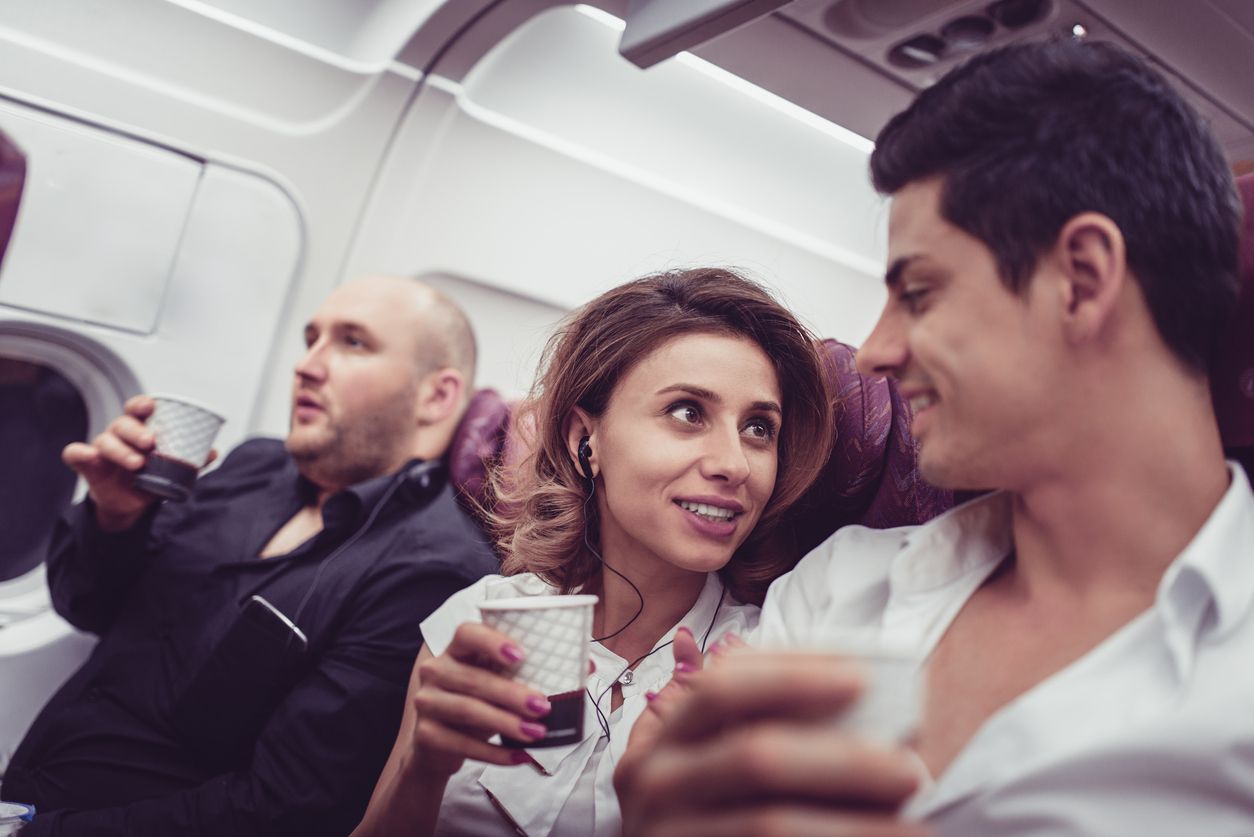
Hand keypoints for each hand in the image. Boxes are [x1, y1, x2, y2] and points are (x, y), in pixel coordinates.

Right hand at [63, 395, 218, 530]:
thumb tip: (214, 451)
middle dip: (136, 431)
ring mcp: (102, 449)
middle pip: (123, 423)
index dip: (142, 404)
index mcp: (139, 428)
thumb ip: (191, 460)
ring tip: (138, 463)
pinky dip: (79, 453)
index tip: (151, 406)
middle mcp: (119, 434)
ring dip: (121, 450)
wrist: (131, 503)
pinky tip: (87, 456)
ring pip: (105, 440)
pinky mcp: (89, 465)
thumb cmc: (152, 476)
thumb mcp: (172, 469)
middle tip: (151, 442)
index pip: (138, 409)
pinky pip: (76, 454)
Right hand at [409, 622, 555, 779]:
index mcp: (456, 649)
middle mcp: (436, 670)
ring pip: (468, 711)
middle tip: (544, 705)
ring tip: (538, 733)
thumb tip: (588, 665)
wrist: (439, 745)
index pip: (466, 633)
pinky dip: (496, 754)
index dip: (491, 641)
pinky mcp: (427, 735)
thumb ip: (534, 670)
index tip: (521, 655)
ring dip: (507, 724)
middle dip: (511, 693)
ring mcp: (427, 703)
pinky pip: (463, 744)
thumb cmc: (479, 702)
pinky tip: (521, 757)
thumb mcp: (498, 681)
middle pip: (473, 678)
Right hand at [615, 651, 929, 836]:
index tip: (864, 675)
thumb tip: (873, 719)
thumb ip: (764, 732)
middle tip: (911, 768)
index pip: (724, 687)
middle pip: (754, 755)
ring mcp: (667, 835)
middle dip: (843, 759)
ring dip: (854, 825)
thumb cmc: (715, 814)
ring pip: (768, 823)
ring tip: (916, 829)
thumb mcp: (714, 765)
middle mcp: (654, 783)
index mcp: (665, 738)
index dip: (792, 675)